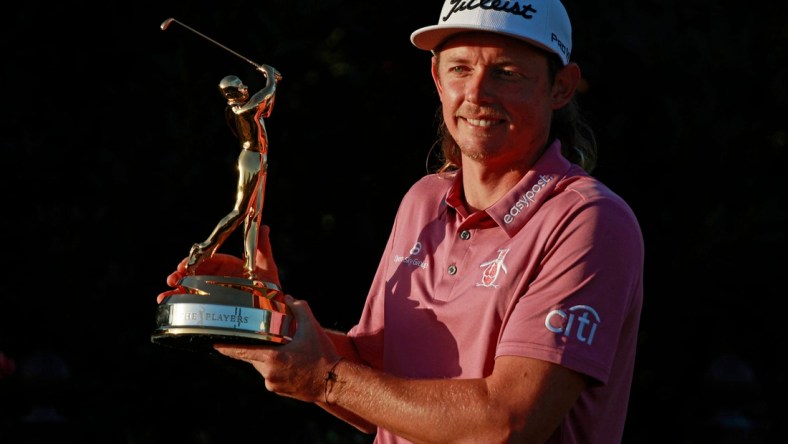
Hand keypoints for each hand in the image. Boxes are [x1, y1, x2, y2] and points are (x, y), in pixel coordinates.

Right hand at [157, 225, 280, 303]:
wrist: (274, 311)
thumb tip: (263, 227)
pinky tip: (167, 308)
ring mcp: (215, 293)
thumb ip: (262, 248)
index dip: (195, 261)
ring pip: (190, 290)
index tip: (182, 264)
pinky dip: (179, 306)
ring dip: (175, 292)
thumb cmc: (270, 288)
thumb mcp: (267, 268)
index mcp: (229, 266)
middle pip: (195, 275)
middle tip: (171, 279)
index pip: (209, 260)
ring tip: (163, 297)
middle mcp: (219, 278)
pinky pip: (193, 305)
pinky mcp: (212, 308)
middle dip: (180, 276)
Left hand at [214, 294, 340, 402]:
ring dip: (267, 358)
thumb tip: (288, 298)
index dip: (226, 347)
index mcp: (272, 358)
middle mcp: (269, 373)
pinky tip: (291, 362)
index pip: (241, 351)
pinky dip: (275, 368)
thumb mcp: (312, 327)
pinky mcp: (279, 390)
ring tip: (284, 350)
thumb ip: (298, 309)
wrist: (334, 382)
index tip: (213, 343)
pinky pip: (271, 376)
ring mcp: (273, 384)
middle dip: (254, 347)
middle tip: (256, 338)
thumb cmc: (322, 355)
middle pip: (252, 358)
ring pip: (262, 367)